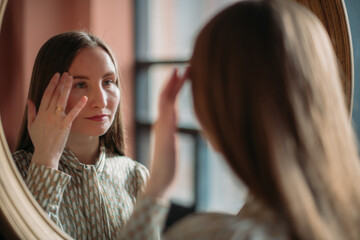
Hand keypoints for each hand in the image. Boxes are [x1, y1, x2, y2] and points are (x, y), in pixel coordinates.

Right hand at [27, 72, 87, 168]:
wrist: (45, 153)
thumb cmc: (39, 140)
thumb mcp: (31, 125)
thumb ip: (31, 112)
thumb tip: (29, 100)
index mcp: (41, 113)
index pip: (46, 94)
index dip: (52, 84)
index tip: (56, 75)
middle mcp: (49, 114)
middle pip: (55, 94)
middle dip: (61, 83)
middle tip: (66, 73)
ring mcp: (57, 119)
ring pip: (62, 100)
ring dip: (67, 88)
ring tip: (71, 78)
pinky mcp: (66, 125)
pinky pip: (73, 113)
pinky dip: (79, 105)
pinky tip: (85, 98)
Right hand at [144, 67, 188, 199]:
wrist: (160, 181)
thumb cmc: (168, 168)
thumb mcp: (171, 150)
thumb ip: (171, 140)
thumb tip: (172, 137)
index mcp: (164, 126)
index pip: (168, 102)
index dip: (173, 88)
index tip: (182, 75)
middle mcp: (161, 123)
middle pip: (166, 97)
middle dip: (174, 81)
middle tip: (183, 66)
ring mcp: (162, 126)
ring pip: (166, 99)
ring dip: (173, 84)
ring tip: (180, 69)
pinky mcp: (165, 131)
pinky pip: (168, 109)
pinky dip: (171, 95)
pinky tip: (177, 87)